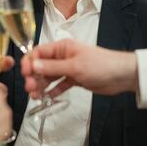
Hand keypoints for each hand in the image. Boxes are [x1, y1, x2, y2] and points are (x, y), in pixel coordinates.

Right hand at [21, 39, 137, 97]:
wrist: (121, 75)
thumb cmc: (100, 65)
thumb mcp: (74, 66)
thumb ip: (52, 67)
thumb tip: (33, 65)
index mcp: (62, 47)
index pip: (39, 52)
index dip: (29, 62)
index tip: (24, 73)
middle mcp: (63, 56)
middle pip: (42, 65)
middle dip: (34, 76)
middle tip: (30, 88)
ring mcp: (68, 68)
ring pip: (49, 76)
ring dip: (41, 85)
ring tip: (35, 96)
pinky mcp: (74, 79)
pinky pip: (59, 84)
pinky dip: (53, 90)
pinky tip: (47, 97)